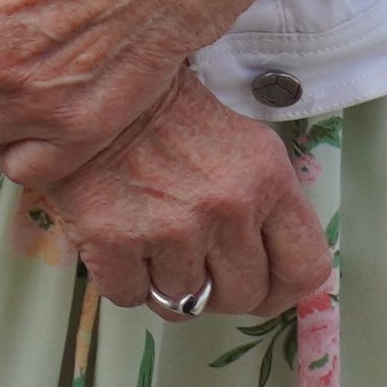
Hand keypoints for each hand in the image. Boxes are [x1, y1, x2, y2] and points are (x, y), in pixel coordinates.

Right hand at [27, 80, 330, 319]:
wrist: (82, 84)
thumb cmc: (160, 112)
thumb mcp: (238, 142)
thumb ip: (264, 201)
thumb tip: (270, 262)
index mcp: (267, 179)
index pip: (304, 269)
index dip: (281, 290)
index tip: (262, 290)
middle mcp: (227, 207)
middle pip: (242, 296)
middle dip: (217, 289)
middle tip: (194, 265)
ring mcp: (171, 227)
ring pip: (183, 302)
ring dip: (165, 283)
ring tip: (149, 244)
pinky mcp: (112, 238)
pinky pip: (129, 295)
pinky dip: (122, 280)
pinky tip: (117, 245)